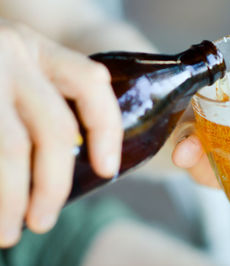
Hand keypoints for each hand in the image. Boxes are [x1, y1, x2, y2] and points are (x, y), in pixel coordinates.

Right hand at [0, 20, 121, 246]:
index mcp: (38, 49)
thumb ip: (40, 105)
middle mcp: (9, 52)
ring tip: (9, 232)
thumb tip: (70, 168)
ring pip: (12, 147)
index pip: (91, 85)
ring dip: (13, 197)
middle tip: (43, 221)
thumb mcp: (14, 74)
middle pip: (54, 129)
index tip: (107, 169)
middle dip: (54, 184)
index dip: (107, 129)